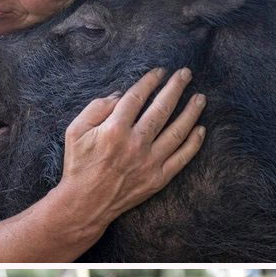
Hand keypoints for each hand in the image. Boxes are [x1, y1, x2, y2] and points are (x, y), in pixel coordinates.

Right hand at [58, 67, 205, 226]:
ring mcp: (149, 162)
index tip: (159, 72)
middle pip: (162, 109)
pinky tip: (200, 129)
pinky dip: (193, 143)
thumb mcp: (75, 131)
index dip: (150, 81)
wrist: (84, 204)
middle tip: (186, 74)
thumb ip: (96, 108)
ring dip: (191, 112)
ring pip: (177, 131)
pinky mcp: (157, 179)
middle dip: (176, 88)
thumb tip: (120, 95)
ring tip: (200, 98)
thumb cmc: (78, 166)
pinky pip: (181, 158)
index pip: (137, 97)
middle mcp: (135, 144)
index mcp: (114, 129)